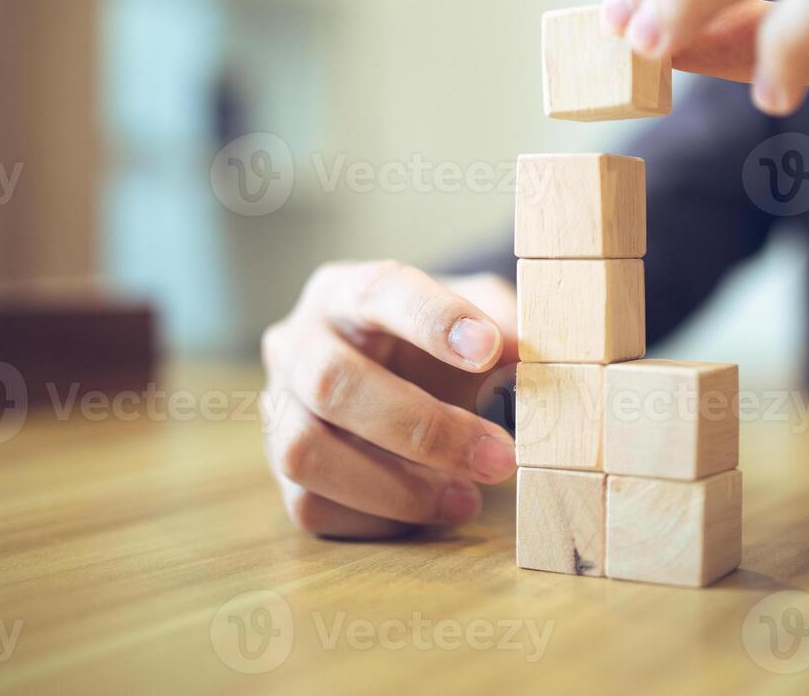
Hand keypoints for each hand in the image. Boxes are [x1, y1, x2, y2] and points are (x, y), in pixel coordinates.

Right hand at [261, 263, 517, 538]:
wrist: (399, 377)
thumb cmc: (441, 345)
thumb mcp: (479, 318)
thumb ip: (507, 329)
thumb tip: (528, 361)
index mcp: (347, 291)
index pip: (379, 292)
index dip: (432, 320)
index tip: (488, 349)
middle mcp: (298, 344)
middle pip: (332, 383)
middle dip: (424, 428)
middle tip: (499, 457)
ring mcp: (279, 409)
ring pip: (305, 450)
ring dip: (394, 486)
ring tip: (466, 498)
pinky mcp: (282, 471)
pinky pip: (310, 504)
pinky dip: (378, 517)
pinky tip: (434, 510)